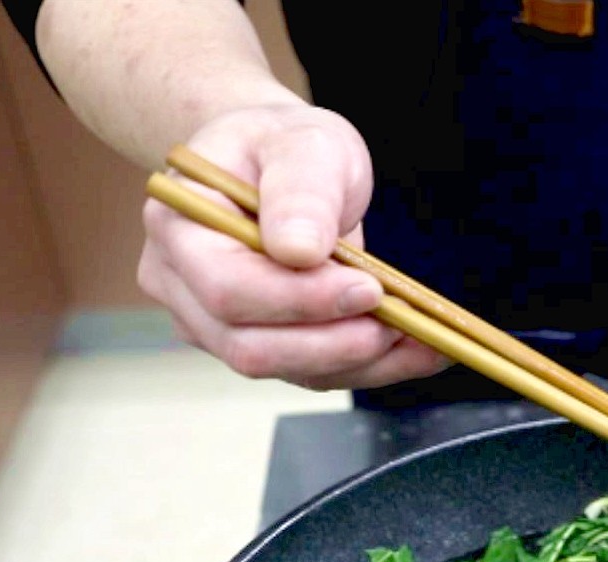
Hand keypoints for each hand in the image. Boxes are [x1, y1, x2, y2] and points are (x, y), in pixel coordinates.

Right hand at [138, 105, 446, 389]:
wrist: (280, 165)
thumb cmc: (284, 146)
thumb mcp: (303, 142)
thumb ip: (300, 190)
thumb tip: (299, 250)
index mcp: (180, 230)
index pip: (228, 288)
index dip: (299, 299)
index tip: (368, 288)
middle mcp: (184, 287)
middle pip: (252, 346)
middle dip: (335, 343)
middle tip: (404, 321)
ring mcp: (216, 324)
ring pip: (288, 370)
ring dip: (363, 362)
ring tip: (427, 339)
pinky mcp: (261, 343)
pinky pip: (314, 371)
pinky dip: (371, 366)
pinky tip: (419, 349)